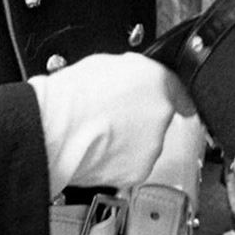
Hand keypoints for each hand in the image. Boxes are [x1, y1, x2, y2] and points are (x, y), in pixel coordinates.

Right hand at [32, 53, 194, 191]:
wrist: (56, 131)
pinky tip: (99, 148)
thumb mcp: (107, 62)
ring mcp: (152, 146)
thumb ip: (134, 71)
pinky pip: (132, 165)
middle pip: (158, 118)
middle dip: (140, 118)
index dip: (166, 96)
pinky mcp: (138, 171)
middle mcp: (162, 115)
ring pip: (146, 143)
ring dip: (130, 141)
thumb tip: (136, 77)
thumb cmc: (72, 96)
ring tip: (101, 133)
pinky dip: (118, 160)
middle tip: (112, 115)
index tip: (166, 101)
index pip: (179, 89)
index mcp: (158, 81)